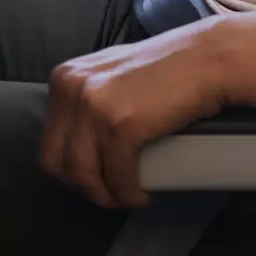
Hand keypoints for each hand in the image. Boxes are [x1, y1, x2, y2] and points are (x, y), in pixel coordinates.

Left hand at [40, 23, 231, 207]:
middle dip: (82, 186)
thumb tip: (80, 138)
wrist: (206, 59)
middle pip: (56, 162)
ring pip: (82, 175)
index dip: (70, 168)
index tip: (94, 177)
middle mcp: (71, 90)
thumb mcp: (110, 73)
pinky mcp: (120, 126)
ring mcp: (93, 107)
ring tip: (127, 196)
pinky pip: (116, 177)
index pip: (49, 141)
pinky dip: (128, 193)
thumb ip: (89, 96)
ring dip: (106, 195)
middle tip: (108, 192)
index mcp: (64, 78)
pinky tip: (141, 194)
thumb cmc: (166, 67)